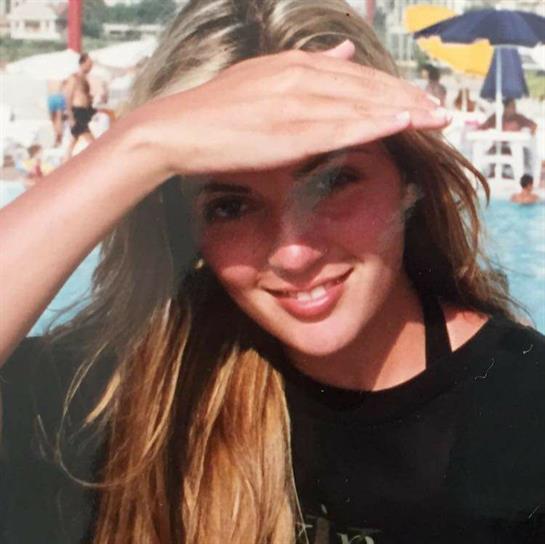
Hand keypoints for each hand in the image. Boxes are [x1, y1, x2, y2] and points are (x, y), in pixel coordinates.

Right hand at [131, 40, 449, 176]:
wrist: (175, 129)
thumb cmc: (215, 113)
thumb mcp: (262, 79)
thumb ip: (307, 68)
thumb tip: (344, 54)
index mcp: (294, 65)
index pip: (356, 75)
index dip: (392, 88)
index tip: (420, 100)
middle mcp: (300, 77)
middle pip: (367, 87)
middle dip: (408, 99)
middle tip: (443, 112)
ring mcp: (296, 101)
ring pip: (360, 104)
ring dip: (403, 111)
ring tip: (437, 120)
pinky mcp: (289, 128)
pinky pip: (342, 125)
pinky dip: (375, 123)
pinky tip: (404, 123)